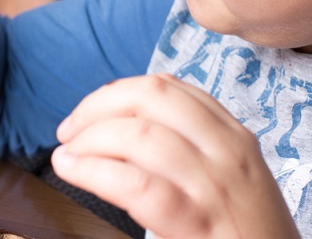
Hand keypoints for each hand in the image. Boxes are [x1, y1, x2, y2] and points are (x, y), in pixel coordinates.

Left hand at [51, 73, 298, 238]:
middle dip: (97, 106)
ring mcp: (216, 186)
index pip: (168, 87)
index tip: (87, 112)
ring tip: (66, 155)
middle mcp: (228, 150)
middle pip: (151, 96)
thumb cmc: (244, 233)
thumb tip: (115, 126)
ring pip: (139, 136)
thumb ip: (186, 146)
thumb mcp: (229, 178)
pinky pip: (137, 186)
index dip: (116, 92)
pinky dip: (93, 172)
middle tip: (68, 131)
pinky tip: (73, 171)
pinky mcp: (199, 222)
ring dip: (90, 139)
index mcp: (233, 135)